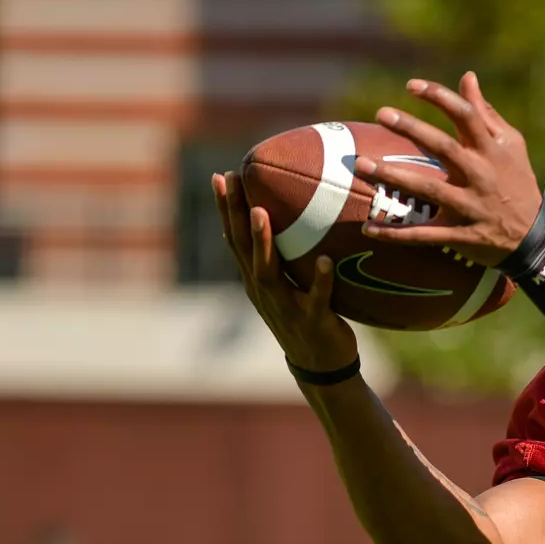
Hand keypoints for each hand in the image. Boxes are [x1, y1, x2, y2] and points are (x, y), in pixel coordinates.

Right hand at [212, 171, 357, 373]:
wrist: (321, 367)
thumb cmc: (307, 317)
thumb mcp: (289, 286)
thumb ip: (285, 257)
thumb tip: (286, 220)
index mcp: (257, 281)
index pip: (235, 240)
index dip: (225, 210)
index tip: (220, 176)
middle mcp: (264, 292)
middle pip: (242, 249)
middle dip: (234, 213)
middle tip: (232, 178)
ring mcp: (286, 308)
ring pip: (268, 272)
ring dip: (263, 242)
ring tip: (260, 212)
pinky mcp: (313, 322)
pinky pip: (316, 298)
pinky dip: (319, 280)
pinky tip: (324, 260)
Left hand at [359, 71, 541, 266]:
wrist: (535, 237)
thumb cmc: (518, 182)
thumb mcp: (511, 145)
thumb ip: (485, 113)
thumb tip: (467, 77)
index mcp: (491, 151)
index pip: (466, 116)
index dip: (439, 97)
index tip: (411, 86)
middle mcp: (479, 175)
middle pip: (444, 148)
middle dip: (413, 130)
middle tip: (382, 113)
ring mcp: (469, 207)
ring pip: (429, 190)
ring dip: (394, 178)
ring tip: (361, 165)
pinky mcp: (460, 234)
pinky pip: (424, 235)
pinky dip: (396, 235)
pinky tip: (368, 229)